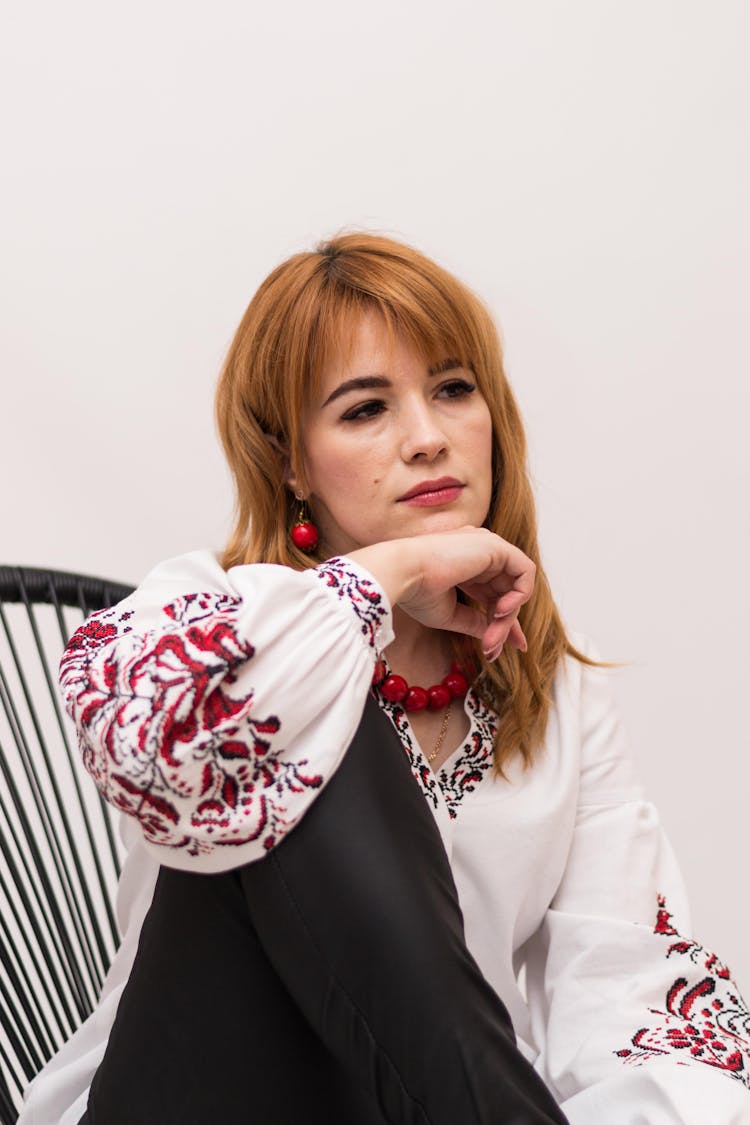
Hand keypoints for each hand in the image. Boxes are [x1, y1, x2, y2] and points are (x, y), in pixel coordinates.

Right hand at [347, 527, 534, 657]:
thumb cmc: (416, 592)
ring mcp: (488, 546)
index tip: (509, 647)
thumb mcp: (449, 614)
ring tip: (491, 637)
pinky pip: (526, 572)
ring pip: (515, 587)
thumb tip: (493, 635)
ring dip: (508, 617)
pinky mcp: (497, 547)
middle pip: (505, 593)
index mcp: (464, 563)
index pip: (493, 592)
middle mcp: (478, 552)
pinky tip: (500, 612)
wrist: (402, 573)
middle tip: (491, 650)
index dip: (503, 619)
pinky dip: (520, 595)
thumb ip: (474, 621)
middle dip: (503, 625)